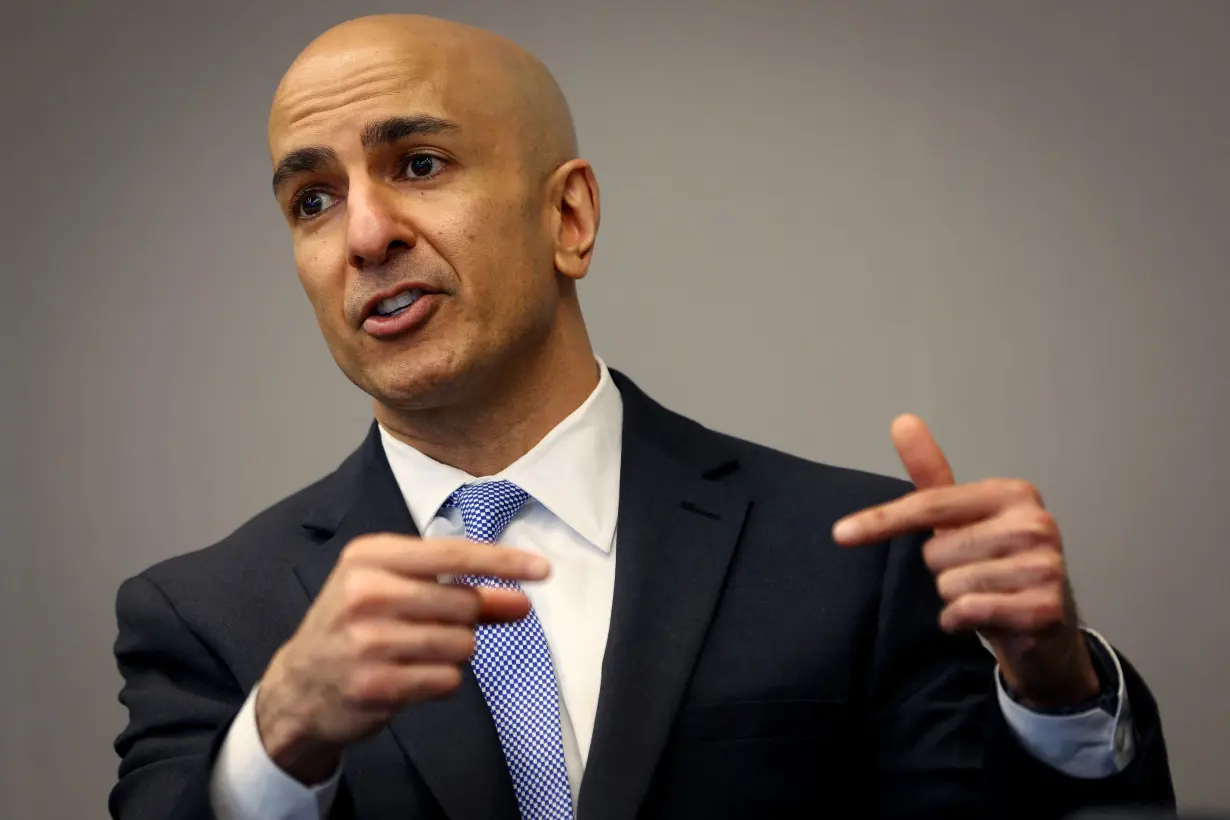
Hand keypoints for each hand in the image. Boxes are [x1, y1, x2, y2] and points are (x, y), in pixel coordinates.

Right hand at [255, 533, 548, 783]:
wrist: (297, 688)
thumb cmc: (354, 627)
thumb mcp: (393, 590)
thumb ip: (457, 588)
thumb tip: (519, 599)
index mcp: (369, 556)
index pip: (453, 553)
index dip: (503, 562)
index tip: (542, 569)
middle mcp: (365, 593)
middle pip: (464, 602)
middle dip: (471, 619)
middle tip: (445, 627)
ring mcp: (367, 640)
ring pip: (461, 644)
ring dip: (455, 652)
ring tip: (417, 653)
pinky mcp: (375, 684)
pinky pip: (446, 680)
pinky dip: (440, 680)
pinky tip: (410, 676)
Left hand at [832, 415, 1099, 709]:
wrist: (1045, 630)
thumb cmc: (998, 567)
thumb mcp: (964, 518)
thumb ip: (932, 475)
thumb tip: (902, 420)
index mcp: (1012, 494)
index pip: (930, 504)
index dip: (883, 521)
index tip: (841, 533)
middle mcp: (1034, 524)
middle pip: (935, 552)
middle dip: (942, 571)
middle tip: (975, 575)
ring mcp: (1043, 566)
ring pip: (948, 585)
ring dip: (954, 599)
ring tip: (986, 595)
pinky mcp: (1042, 607)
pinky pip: (965, 611)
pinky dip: (961, 621)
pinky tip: (987, 618)